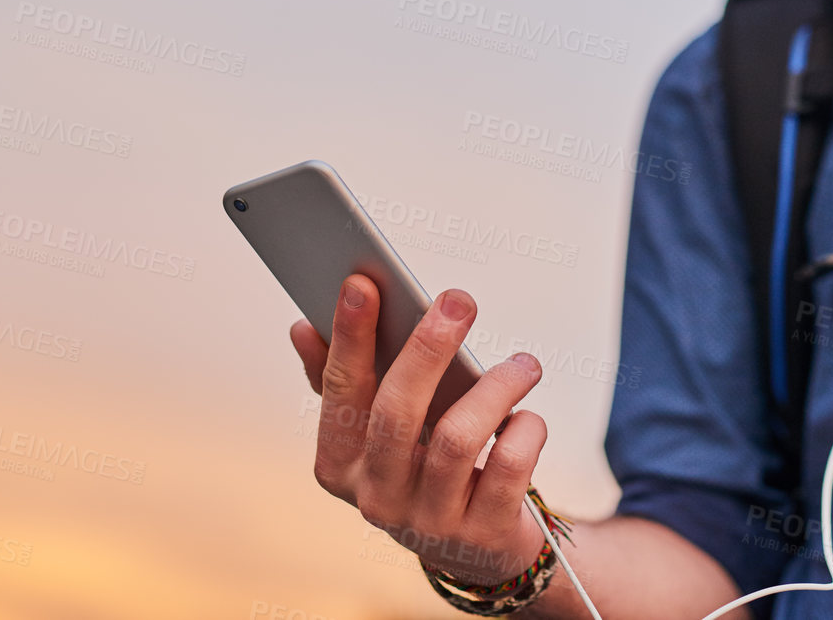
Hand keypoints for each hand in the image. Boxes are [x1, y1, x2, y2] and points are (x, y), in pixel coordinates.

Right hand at [290, 274, 549, 585]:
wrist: (478, 549)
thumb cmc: (421, 468)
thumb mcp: (376, 431)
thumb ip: (342, 380)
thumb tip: (302, 326)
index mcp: (340, 465)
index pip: (339, 392)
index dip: (348, 337)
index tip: (362, 284)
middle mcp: (378, 498)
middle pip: (396, 413)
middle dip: (427, 348)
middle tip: (458, 301)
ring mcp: (430, 523)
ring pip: (457, 439)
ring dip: (495, 388)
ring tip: (524, 364)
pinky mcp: (483, 534)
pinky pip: (509, 468)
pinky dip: (526, 431)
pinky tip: (529, 416)